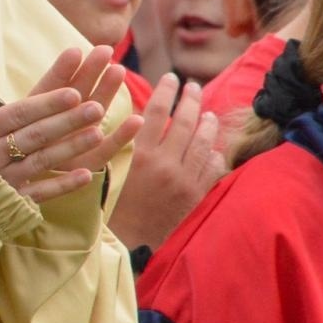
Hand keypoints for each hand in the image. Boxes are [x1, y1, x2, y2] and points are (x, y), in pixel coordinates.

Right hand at [0, 47, 143, 202]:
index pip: (20, 113)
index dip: (47, 103)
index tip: (74, 91)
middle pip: (37, 134)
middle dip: (68, 121)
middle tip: (97, 107)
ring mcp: (2, 179)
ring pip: (42, 161)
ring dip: (71, 148)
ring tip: (98, 133)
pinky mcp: (7, 201)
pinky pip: (38, 193)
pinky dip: (62, 185)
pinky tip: (86, 174)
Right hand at [108, 75, 225, 248]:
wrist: (129, 243)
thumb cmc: (111, 205)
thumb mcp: (107, 169)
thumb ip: (120, 141)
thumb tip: (133, 113)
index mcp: (139, 155)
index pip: (157, 110)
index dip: (165, 90)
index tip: (170, 78)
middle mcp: (165, 164)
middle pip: (185, 122)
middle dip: (191, 99)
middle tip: (193, 86)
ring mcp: (185, 180)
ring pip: (204, 143)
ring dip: (208, 123)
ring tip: (208, 113)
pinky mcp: (196, 195)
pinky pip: (212, 168)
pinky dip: (214, 154)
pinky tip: (213, 147)